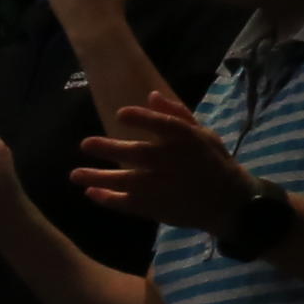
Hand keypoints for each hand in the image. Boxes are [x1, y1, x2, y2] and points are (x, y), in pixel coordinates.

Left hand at [72, 90, 259, 233]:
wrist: (229, 202)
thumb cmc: (213, 162)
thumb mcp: (203, 134)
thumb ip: (177, 115)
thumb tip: (151, 95)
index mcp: (188, 141)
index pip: (164, 126)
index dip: (142, 119)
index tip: (120, 114)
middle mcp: (174, 163)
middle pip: (138, 154)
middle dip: (110, 149)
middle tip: (84, 144)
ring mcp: (163, 187)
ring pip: (127, 181)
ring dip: (99, 177)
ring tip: (74, 174)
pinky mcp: (156, 207)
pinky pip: (127, 203)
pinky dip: (108, 199)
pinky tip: (90, 192)